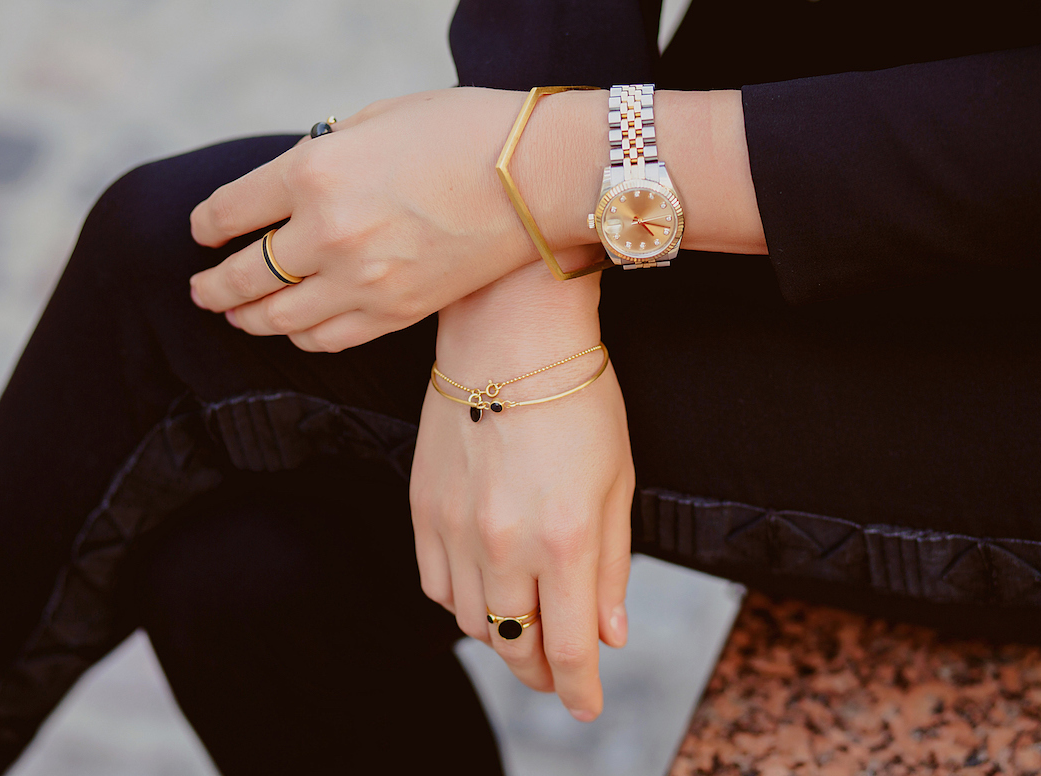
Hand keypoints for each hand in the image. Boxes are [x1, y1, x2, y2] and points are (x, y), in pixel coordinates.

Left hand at [186, 87, 604, 352]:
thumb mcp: (375, 119)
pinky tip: (291, 332)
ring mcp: (362, 281)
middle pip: (242, 274)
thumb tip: (290, 185)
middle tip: (199, 289)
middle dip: (212, 284)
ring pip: (277, 318)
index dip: (206, 224)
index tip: (201, 231)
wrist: (539, 176)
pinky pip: (328, 339)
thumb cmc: (462, 131)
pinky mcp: (397, 313)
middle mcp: (327, 233)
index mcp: (313, 172)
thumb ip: (321, 152)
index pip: (229, 211)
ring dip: (246, 318)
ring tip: (234, 316)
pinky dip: (300, 338)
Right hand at [408, 260, 634, 721]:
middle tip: (558, 673)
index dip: (580, 688)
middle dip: (541, 672)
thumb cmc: (578, 400)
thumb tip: (610, 636)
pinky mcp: (423, 508)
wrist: (509, 335)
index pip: (570, 647)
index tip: (586, 706)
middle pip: (514, 645)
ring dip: (501, 639)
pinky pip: (435, 584)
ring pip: (471, 622)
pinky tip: (484, 591)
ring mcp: (456, 527)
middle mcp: (504, 543)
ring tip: (525, 630)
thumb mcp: (617, 481)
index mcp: (565, 538)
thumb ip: (612, 565)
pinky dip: (461, 602)